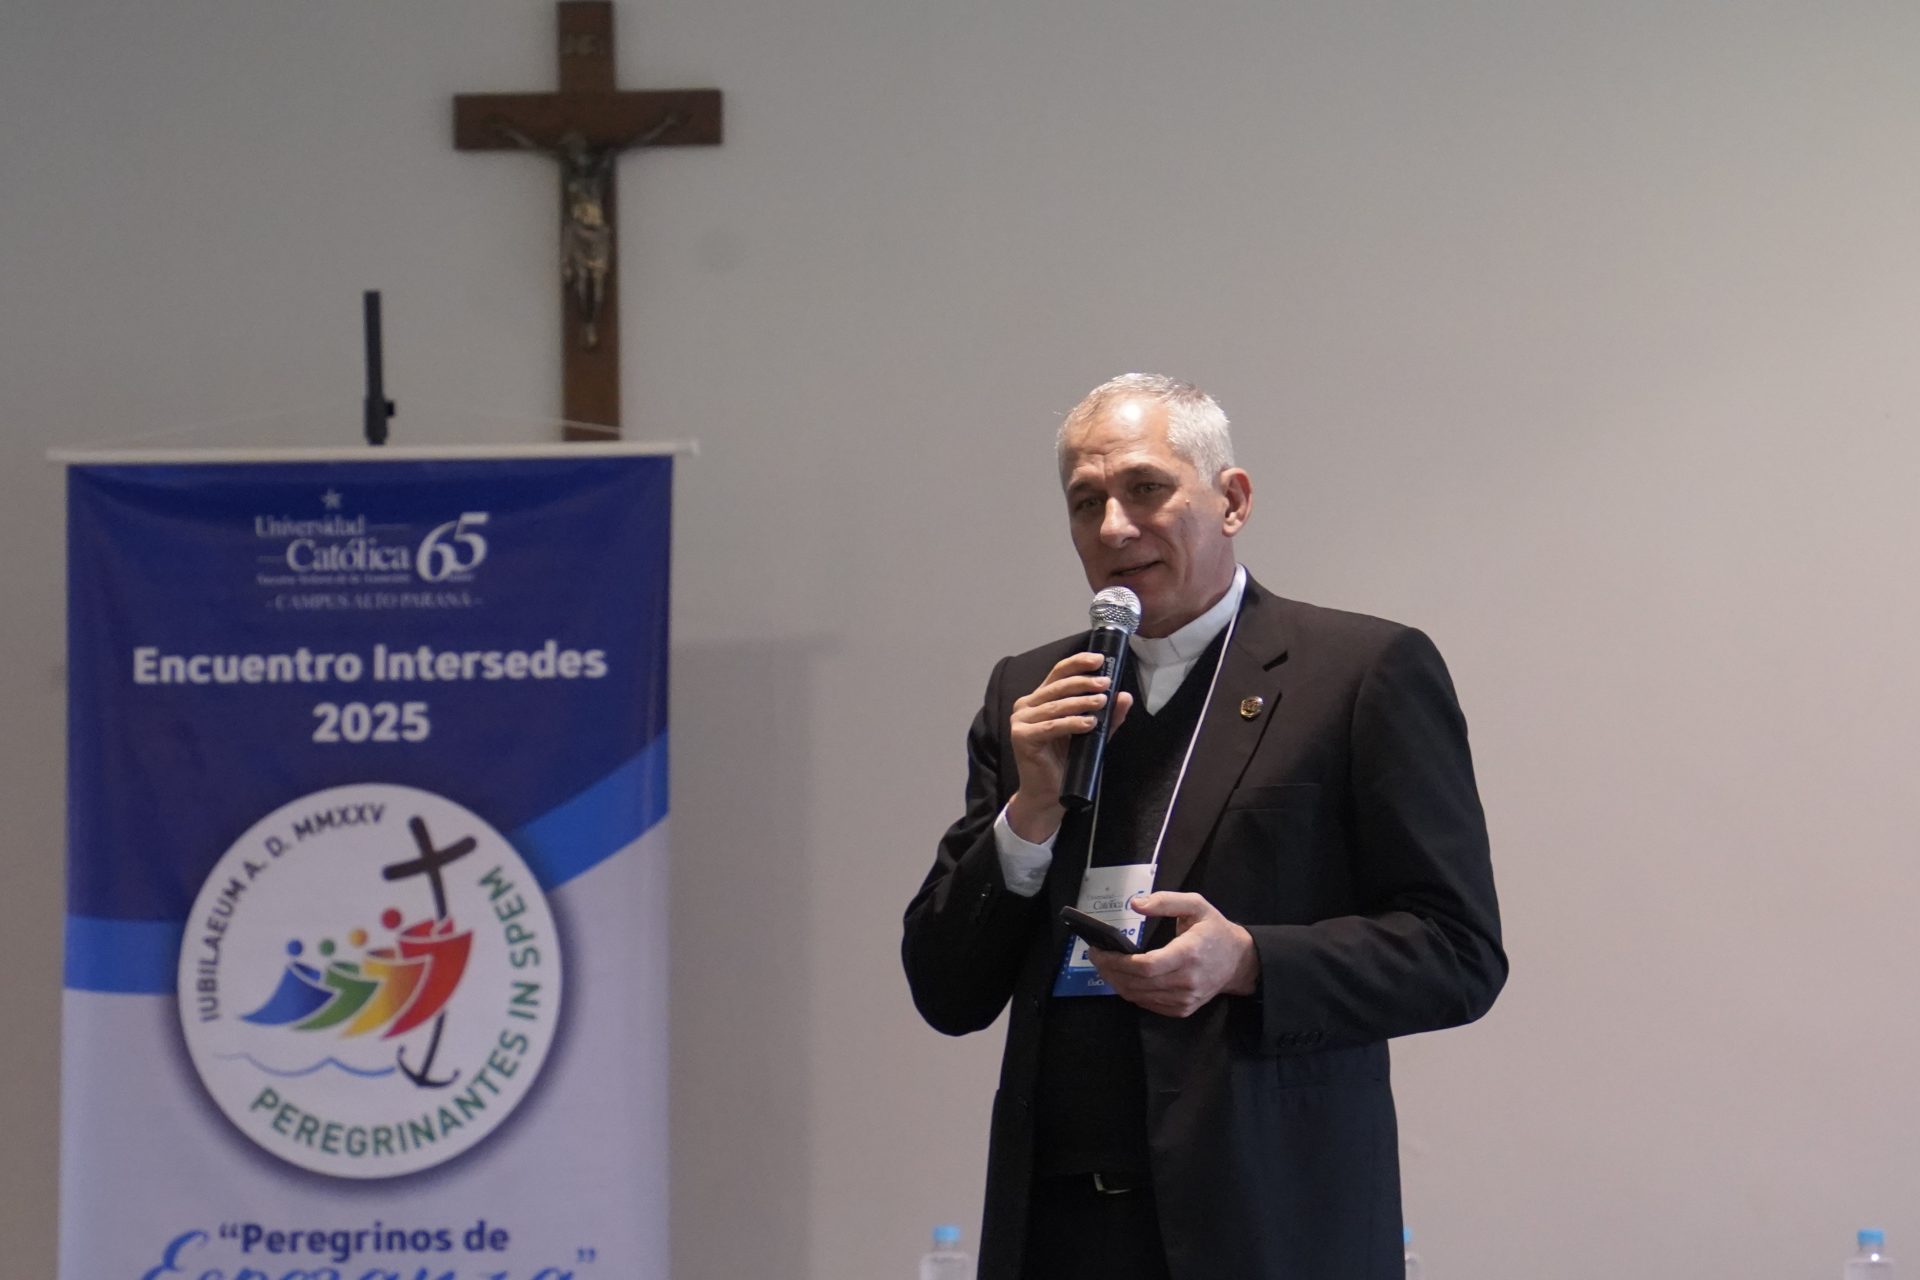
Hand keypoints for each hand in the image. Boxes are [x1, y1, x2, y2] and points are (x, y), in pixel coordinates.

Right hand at [1005, 652, 1132, 841]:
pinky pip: (1051, 726)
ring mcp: (1021, 721)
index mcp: (1040, 698)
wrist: (1049, 794)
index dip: (1078, 663)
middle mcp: (1026, 705)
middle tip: (1105, 683)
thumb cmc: (1066, 762)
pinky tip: (1089, 723)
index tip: (1100, 659)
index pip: (1058, 673)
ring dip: (1080, 702)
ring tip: (1102, 702)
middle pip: (1057, 686)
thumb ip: (1108, 717)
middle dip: (1084, 682)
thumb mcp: (1092, 734)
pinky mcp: (1022, 737)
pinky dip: (1071, 723)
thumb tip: (1125, 696)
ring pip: (1055, 705)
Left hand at [1087, 892, 1258, 1016]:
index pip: (1145, 966)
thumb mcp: (1196, 905)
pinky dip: (1131, 992)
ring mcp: (1185, 999)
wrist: (1239, 962)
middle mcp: (1186, 981)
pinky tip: (1123, 978)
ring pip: (1139, 996)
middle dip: (1109, 971)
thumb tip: (1135, 904)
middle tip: (1095, 957)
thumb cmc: (1215, 930)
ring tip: (1104, 966)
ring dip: (1116, 983)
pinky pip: (1148, 1004)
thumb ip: (1165, 902)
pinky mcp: (1182, 1009)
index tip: (1099, 951)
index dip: (1117, 962)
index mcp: (1188, 953)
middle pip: (1137, 983)